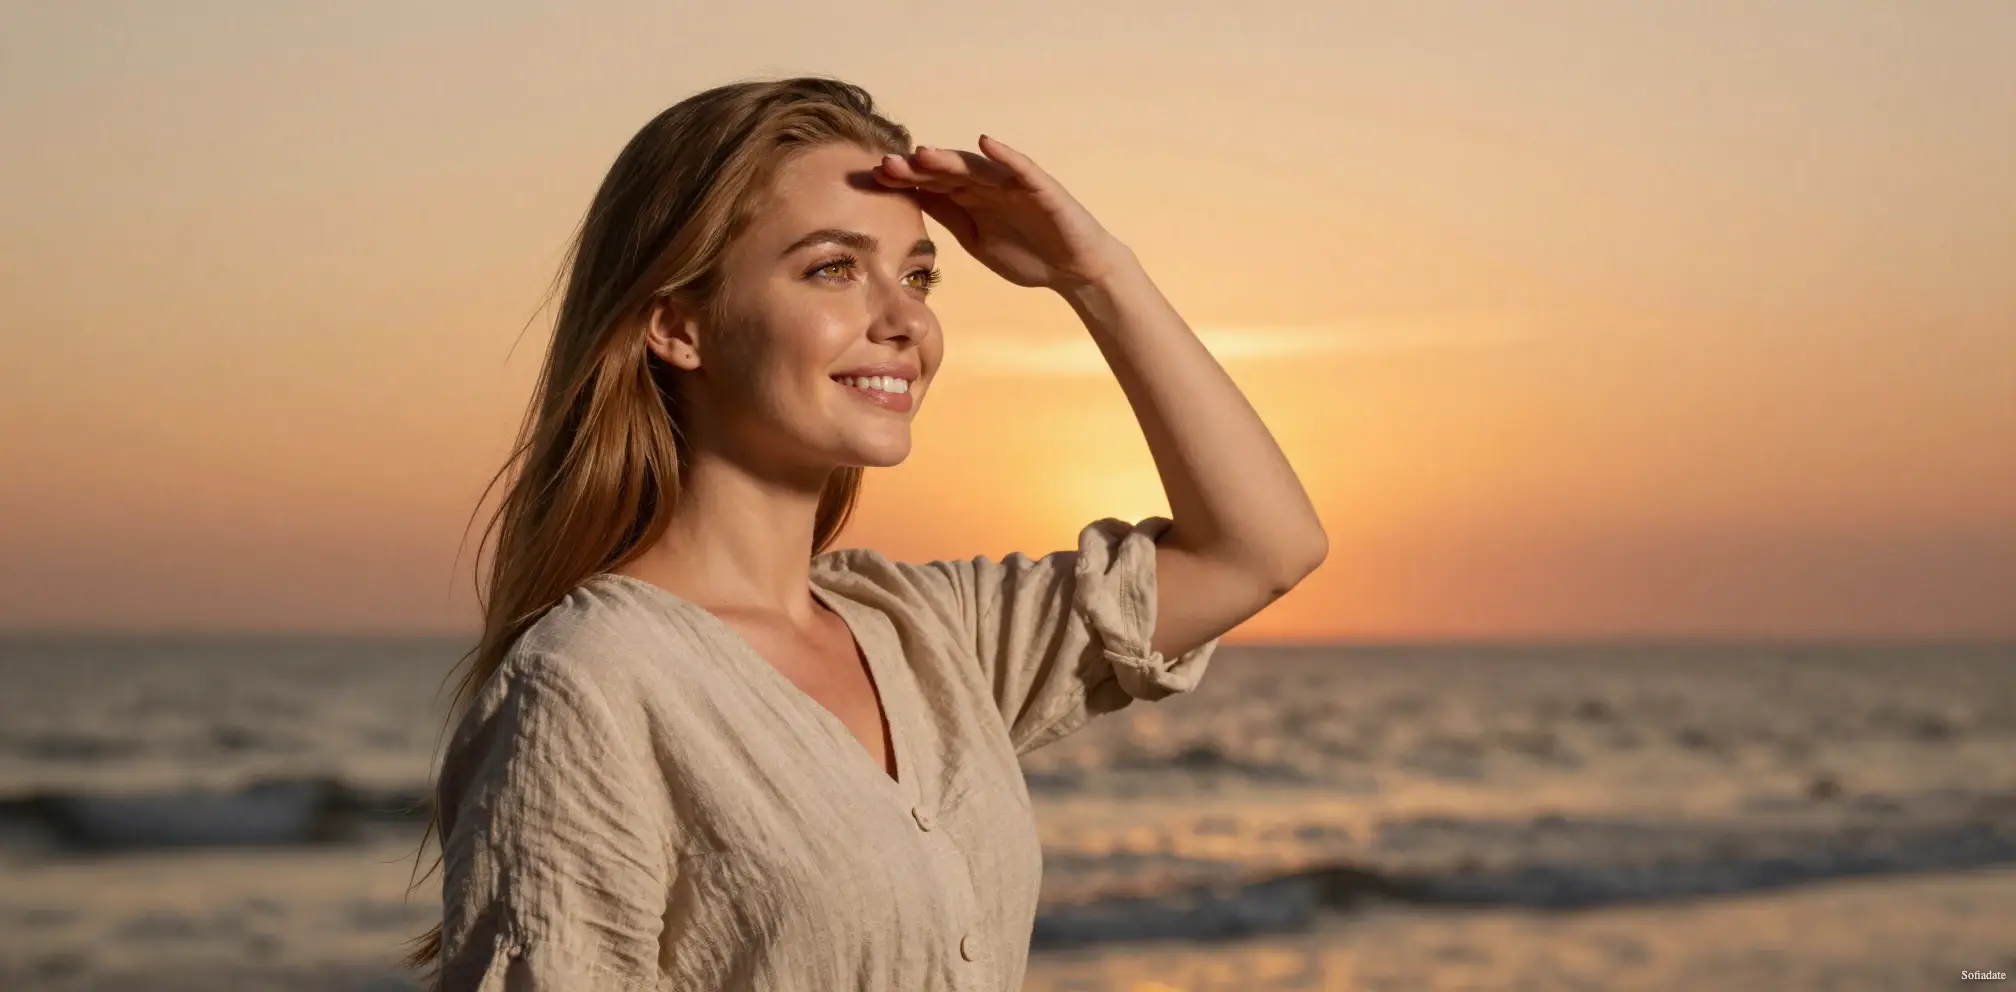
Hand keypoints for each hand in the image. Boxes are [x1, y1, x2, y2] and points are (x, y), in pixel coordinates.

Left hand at [872, 135, 1133, 292]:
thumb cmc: (1027, 254)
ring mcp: (1014, 184)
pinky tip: (986, 143)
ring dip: (950, 159)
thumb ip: (948, 217)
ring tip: (922, 153)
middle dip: (916, 167)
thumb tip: (909, 200)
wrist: (1075, 270)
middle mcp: (988, 185)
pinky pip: (1022, 168)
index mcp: (970, 199)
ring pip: (977, 167)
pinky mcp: (1042, 188)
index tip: (871, 179)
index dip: (903, 180)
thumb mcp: (975, 239)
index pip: (931, 185)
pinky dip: (1005, 155)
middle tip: (885, 164)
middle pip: (947, 172)